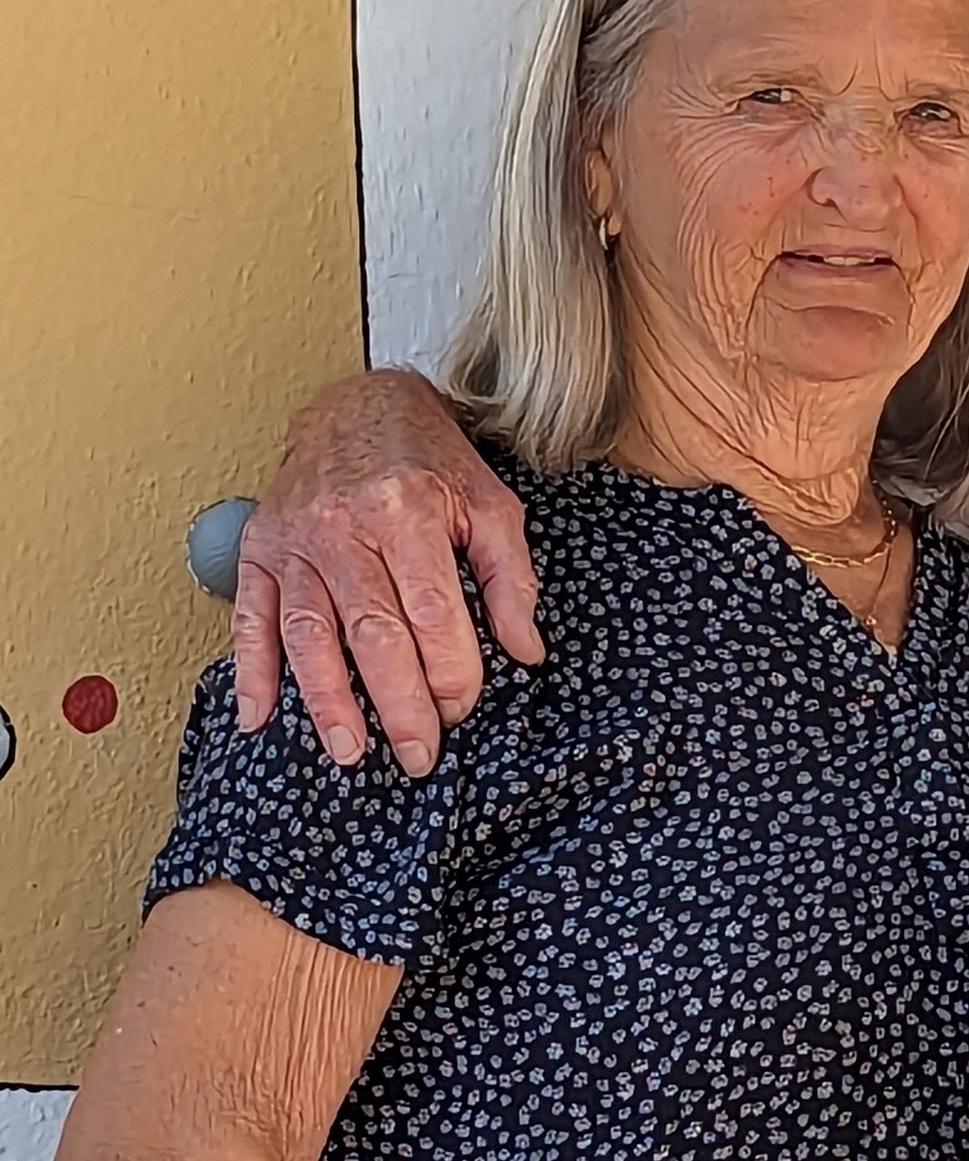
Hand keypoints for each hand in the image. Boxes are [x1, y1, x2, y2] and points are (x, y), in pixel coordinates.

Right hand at [233, 369, 544, 775]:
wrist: (360, 406)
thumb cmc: (430, 461)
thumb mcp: (490, 505)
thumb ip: (511, 579)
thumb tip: (526, 650)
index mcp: (407, 512)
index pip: (432, 612)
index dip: (450, 670)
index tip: (461, 709)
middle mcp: (344, 526)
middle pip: (372, 631)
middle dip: (398, 703)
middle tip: (417, 755)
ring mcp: (295, 540)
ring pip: (308, 633)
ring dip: (326, 700)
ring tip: (349, 751)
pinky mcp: (259, 549)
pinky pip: (251, 617)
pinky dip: (251, 671)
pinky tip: (258, 717)